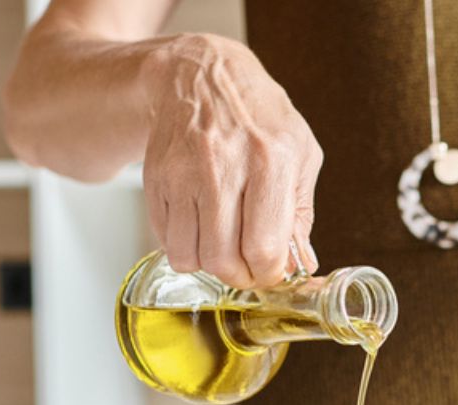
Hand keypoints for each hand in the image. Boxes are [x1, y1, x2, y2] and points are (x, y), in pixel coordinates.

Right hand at [142, 34, 321, 286]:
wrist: (203, 76)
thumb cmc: (259, 116)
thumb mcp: (301, 153)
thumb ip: (301, 212)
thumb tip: (300, 264)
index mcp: (269, 161)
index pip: (263, 246)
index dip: (268, 273)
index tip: (271, 272)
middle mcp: (222, 167)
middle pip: (223, 259)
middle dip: (239, 276)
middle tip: (247, 267)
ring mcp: (183, 173)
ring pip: (188, 256)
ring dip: (209, 264)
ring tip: (223, 245)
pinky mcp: (156, 178)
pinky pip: (164, 238)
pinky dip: (184, 245)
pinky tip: (200, 226)